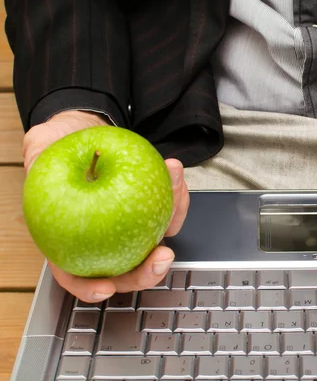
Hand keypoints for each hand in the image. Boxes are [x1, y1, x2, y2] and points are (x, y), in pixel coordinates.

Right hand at [23, 110, 189, 301]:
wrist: (85, 132)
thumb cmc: (60, 147)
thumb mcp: (41, 147)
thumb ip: (38, 154)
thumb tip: (36, 153)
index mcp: (70, 237)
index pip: (77, 274)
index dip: (89, 287)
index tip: (106, 288)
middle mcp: (104, 238)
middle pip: (128, 269)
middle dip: (149, 270)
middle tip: (162, 257)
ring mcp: (131, 224)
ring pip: (156, 239)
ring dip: (171, 220)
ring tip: (174, 191)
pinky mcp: (150, 206)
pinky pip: (169, 208)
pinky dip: (175, 194)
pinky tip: (173, 173)